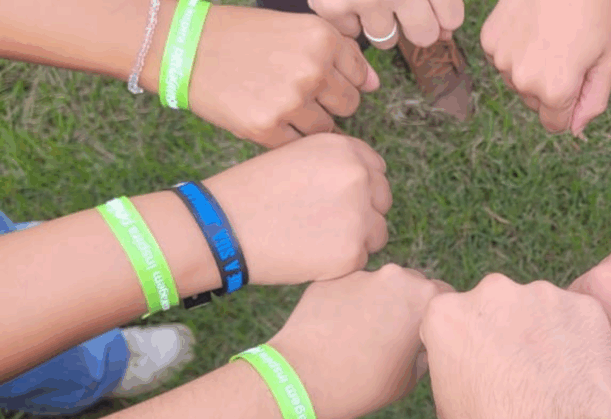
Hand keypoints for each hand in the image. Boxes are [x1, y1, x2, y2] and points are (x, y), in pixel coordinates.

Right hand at [188, 5, 378, 147]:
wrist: (184, 46)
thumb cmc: (242, 37)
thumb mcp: (295, 29)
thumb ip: (340, 54)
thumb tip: (375, 84)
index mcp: (323, 38)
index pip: (359, 76)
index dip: (340, 81)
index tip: (318, 80)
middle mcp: (313, 68)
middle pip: (348, 105)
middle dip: (329, 104)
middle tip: (296, 94)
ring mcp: (291, 100)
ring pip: (326, 129)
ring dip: (308, 124)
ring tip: (279, 105)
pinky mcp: (267, 127)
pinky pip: (298, 146)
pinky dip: (286, 138)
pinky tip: (267, 118)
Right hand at [203, 133, 390, 284]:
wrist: (221, 228)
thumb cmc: (252, 193)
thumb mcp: (295, 157)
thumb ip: (334, 165)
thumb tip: (364, 183)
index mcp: (344, 149)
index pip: (377, 169)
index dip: (362, 187)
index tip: (342, 200)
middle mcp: (358, 176)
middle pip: (382, 200)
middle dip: (363, 213)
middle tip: (326, 224)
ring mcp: (358, 214)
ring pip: (378, 232)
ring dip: (356, 239)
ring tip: (316, 240)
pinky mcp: (352, 251)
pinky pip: (361, 259)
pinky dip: (341, 263)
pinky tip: (309, 256)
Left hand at [268, 264, 450, 418]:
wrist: (305, 382)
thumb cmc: (364, 385)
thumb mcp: (411, 377)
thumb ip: (425, 350)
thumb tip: (423, 343)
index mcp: (426, 297)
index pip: (445, 296)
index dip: (435, 316)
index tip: (423, 334)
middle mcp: (397, 276)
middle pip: (411, 284)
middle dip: (407, 304)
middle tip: (392, 336)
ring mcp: (361, 274)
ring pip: (378, 284)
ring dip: (376, 302)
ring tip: (360, 336)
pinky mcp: (330, 279)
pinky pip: (347, 288)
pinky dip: (347, 304)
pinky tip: (337, 331)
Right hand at [309, 0, 463, 48]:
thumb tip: (446, 31)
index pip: (452, 18)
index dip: (444, 10)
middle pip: (424, 36)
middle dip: (418, 22)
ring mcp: (366, 0)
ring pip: (387, 40)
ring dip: (382, 21)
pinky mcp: (333, 6)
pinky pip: (351, 32)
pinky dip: (349, 15)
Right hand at [420, 274, 610, 418]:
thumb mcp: (447, 406)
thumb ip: (451, 363)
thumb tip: (465, 356)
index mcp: (448, 314)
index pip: (451, 318)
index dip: (465, 343)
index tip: (478, 365)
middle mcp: (493, 292)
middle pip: (494, 304)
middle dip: (502, 328)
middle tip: (517, 370)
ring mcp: (542, 295)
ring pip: (537, 307)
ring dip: (540, 331)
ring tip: (550, 376)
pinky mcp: (583, 305)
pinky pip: (576, 317)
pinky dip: (576, 337)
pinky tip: (576, 371)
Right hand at [481, 0, 610, 135]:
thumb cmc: (594, 12)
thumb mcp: (607, 60)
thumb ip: (594, 101)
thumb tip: (575, 129)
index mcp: (556, 91)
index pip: (555, 125)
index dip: (569, 106)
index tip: (578, 80)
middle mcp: (523, 82)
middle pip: (535, 104)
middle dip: (551, 87)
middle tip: (567, 50)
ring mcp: (502, 61)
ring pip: (518, 82)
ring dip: (532, 68)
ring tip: (549, 36)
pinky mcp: (489, 41)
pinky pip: (503, 59)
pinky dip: (516, 49)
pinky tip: (532, 26)